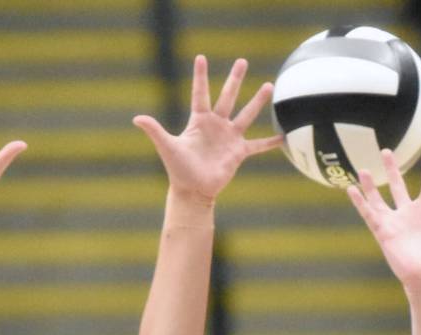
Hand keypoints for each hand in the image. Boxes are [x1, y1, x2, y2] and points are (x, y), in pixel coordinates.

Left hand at [133, 55, 279, 203]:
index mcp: (199, 121)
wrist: (193, 191)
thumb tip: (136, 119)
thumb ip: (155, 130)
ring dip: (257, 102)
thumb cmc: (178, 170)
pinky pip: (258, 146)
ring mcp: (229, 138)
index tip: (201, 57)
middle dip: (235, 79)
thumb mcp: (167, 147)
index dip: (200, 76)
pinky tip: (283, 137)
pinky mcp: (238, 153)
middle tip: (242, 61)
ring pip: (246, 115)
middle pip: (227, 97)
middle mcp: (216, 125)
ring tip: (269, 85)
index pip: (200, 94)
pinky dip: (270, 143)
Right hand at [347, 140, 420, 292]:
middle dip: (392, 169)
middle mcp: (410, 214)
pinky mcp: (384, 232)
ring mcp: (395, 223)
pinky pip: (369, 214)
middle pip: (398, 186)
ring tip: (363, 168)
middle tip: (385, 152)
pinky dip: (360, 202)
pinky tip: (351, 189)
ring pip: (380, 199)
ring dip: (371, 185)